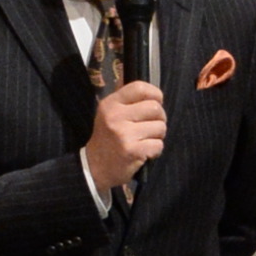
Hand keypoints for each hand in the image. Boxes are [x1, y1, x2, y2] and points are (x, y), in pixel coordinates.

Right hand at [84, 80, 166, 195]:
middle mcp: (115, 116)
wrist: (94, 167)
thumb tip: (150, 91)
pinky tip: (144, 152)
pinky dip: (155, 150)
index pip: (139, 87)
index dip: (155, 94)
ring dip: (158, 136)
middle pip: (155, 108)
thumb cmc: (107, 138)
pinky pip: (158, 144)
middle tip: (151, 126)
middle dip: (159, 118)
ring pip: (160, 127)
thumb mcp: (109, 113)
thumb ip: (127, 100)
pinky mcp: (133, 150)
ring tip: (145, 140)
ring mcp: (124, 134)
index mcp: (110, 104)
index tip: (156, 102)